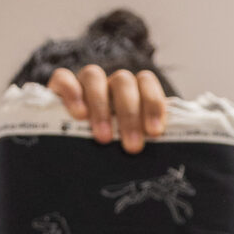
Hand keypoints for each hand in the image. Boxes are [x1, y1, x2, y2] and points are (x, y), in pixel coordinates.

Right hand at [50, 65, 166, 152]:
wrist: (70, 158)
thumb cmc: (111, 153)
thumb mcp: (130, 147)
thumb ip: (146, 142)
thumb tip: (173, 159)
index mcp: (131, 92)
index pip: (146, 81)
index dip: (152, 103)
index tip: (154, 133)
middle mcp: (109, 84)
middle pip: (122, 81)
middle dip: (129, 114)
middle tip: (132, 147)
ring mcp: (84, 84)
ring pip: (93, 75)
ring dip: (101, 107)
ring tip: (103, 138)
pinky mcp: (59, 88)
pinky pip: (63, 78)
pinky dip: (71, 93)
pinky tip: (79, 114)